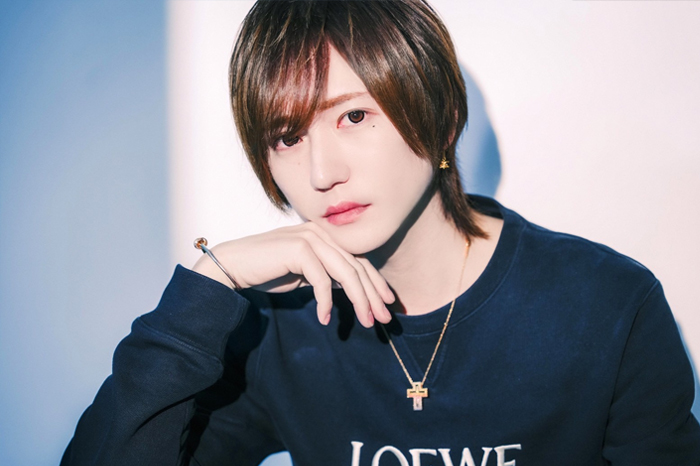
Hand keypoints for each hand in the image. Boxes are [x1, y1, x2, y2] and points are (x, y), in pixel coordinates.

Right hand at [192, 222, 393, 327]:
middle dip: (373, 294)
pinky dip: (326, 301)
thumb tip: (352, 287)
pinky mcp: (299, 249)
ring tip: (365, 323)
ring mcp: (310, 238)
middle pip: (357, 266)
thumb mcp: (304, 273)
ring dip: (358, 300)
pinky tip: (325, 319)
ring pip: (346, 272)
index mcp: (325, 235)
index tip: (387, 304)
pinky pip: (322, 280)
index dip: (376, 283)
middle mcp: (320, 232)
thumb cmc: (267, 270)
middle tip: (384, 318)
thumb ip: (327, 273)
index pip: (359, 260)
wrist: (233, 265)